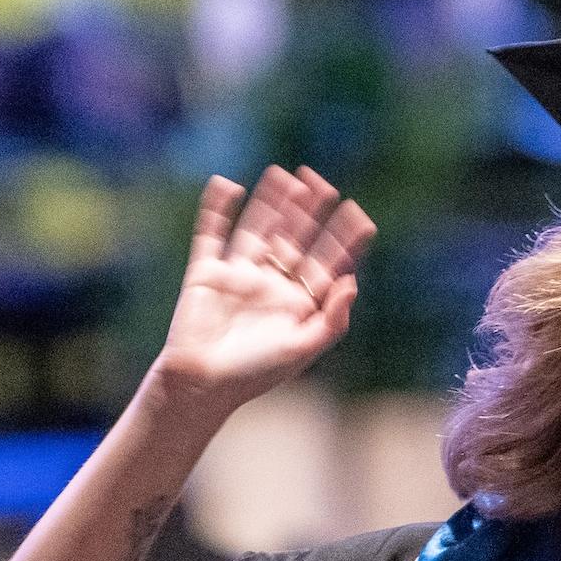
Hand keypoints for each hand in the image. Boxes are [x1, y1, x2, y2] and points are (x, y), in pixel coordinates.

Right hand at [149, 166, 375, 414]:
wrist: (201, 384)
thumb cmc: (254, 374)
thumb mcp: (301, 349)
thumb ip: (332, 320)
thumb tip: (352, 283)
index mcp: (298, 302)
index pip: (326, 262)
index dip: (343, 240)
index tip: (359, 216)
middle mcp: (271, 284)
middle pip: (295, 237)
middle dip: (309, 212)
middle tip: (322, 183)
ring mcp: (239, 275)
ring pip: (259, 228)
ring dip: (272, 203)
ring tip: (285, 176)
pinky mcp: (207, 272)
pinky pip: (212, 233)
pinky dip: (217, 208)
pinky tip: (227, 184)